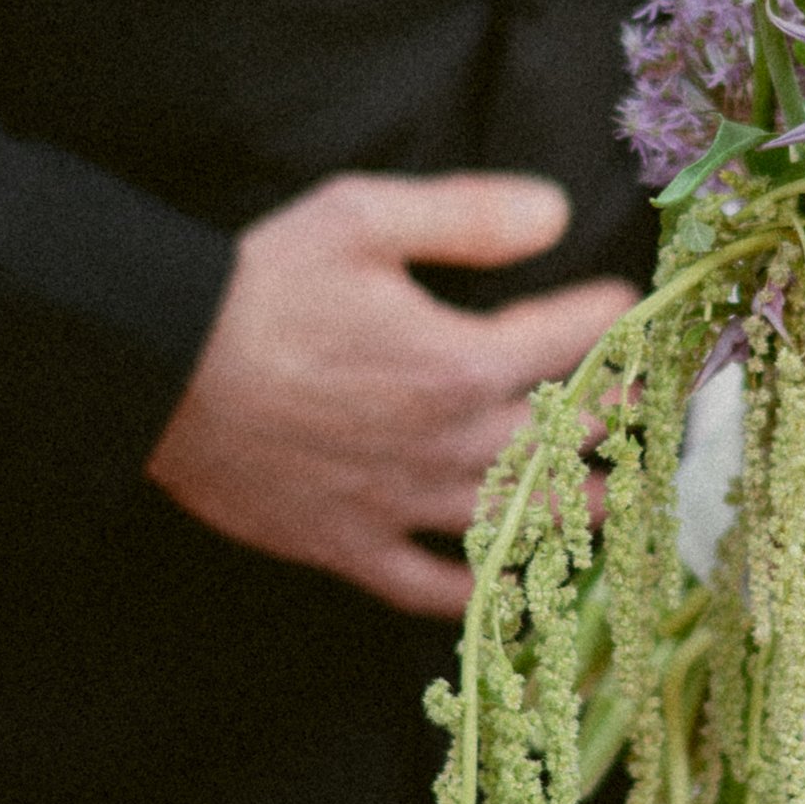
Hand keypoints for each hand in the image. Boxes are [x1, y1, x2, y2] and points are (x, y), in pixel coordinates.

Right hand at [145, 172, 634, 616]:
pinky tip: (507, 581)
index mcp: (462, 361)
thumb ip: (470, 215)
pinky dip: (479, 590)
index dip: (615, 318)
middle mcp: (450, 444)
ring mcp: (404, 505)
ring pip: (521, 524)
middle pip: (569, 441)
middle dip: (619, 421)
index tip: (630, 305)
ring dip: (580, 512)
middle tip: (648, 408)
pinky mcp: (352, 546)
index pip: (575, 343)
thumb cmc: (258, 286)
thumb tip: (558, 213)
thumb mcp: (362, 216)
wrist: (157, 368)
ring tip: (614, 500)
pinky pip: (433, 589)